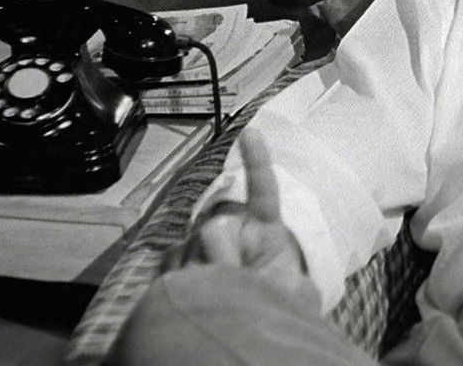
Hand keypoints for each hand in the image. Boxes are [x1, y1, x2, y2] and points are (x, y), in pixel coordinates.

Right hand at [163, 131, 317, 306]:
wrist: (249, 330)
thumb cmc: (276, 310)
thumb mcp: (290, 291)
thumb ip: (274, 271)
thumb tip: (233, 262)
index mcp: (265, 231)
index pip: (263, 192)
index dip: (258, 162)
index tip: (251, 132)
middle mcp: (230, 231)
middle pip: (214, 228)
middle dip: (223, 256)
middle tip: (237, 283)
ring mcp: (201, 247)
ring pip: (191, 248)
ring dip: (206, 275)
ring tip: (221, 298)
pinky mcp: (177, 265)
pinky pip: (172, 265)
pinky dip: (183, 283)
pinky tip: (195, 298)